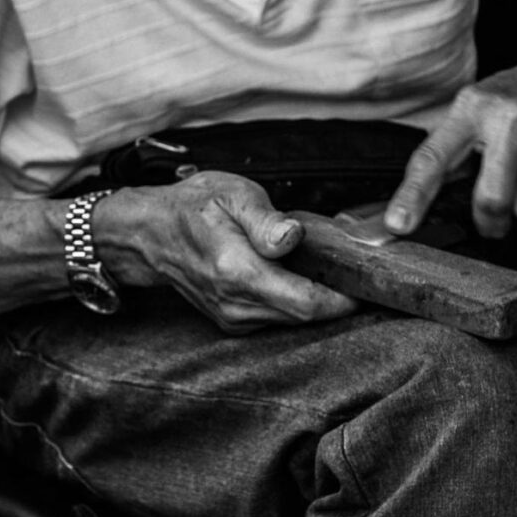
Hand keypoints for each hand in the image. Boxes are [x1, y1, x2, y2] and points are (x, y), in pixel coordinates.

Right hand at [102, 174, 360, 333]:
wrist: (151, 233)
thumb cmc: (194, 206)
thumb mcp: (232, 193)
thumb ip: (265, 219)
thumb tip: (293, 237)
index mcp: (237, 270)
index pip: (305, 303)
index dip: (343, 300)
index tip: (365, 283)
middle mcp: (234, 303)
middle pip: (304, 317)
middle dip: (335, 298)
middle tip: (353, 270)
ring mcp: (232, 317)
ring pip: (292, 321)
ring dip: (314, 301)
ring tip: (324, 270)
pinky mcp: (232, 322)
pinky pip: (276, 319)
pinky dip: (293, 303)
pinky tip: (294, 277)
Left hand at [383, 42, 516, 239]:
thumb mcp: (479, 107)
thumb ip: (452, 148)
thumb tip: (417, 202)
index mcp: (472, 108)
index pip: (432, 158)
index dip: (413, 195)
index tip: (398, 223)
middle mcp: (508, 116)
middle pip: (491, 199)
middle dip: (490, 221)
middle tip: (493, 221)